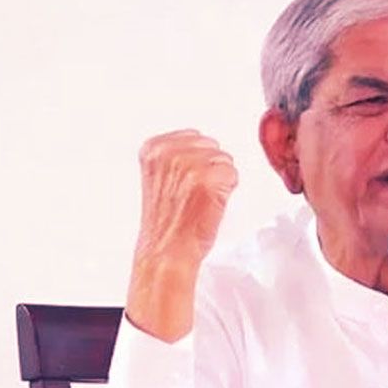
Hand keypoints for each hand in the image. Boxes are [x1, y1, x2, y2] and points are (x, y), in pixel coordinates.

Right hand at [125, 129, 237, 342]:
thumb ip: (176, 154)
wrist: (168, 251)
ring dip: (219, 181)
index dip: (197, 163)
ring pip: (225, 160)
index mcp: (153, 148)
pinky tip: (210, 205)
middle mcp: (169, 153)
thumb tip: (204, 143)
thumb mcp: (160, 177)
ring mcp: (189, 165)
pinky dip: (228, 191)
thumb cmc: (167, 221)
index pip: (195, 137)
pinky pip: (234, 174)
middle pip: (212, 146)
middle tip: (193, 195)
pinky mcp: (210, 179)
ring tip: (200, 200)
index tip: (183, 185)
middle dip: (210, 169)